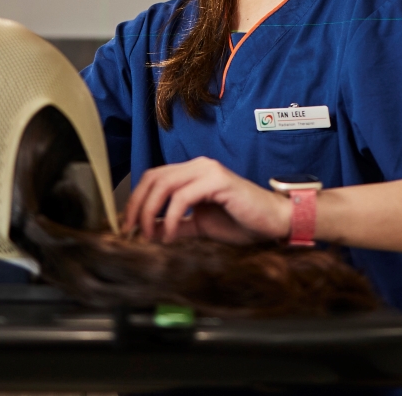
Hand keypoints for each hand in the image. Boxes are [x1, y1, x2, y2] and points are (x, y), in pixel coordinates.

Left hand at [123, 156, 292, 243]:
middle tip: (131, 230)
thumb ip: (176, 225)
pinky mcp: (218, 181)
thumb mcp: (200, 225)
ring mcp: (208, 171)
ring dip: (150, 212)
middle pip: (153, 178)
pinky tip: (170, 234)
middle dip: (137, 205)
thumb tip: (149, 232)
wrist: (273, 222)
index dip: (136, 200)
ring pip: (165, 184)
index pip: (153, 178)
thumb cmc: (242, 221)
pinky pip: (184, 196)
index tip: (128, 225)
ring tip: (149, 235)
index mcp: (192, 173)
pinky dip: (171, 217)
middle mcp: (198, 166)